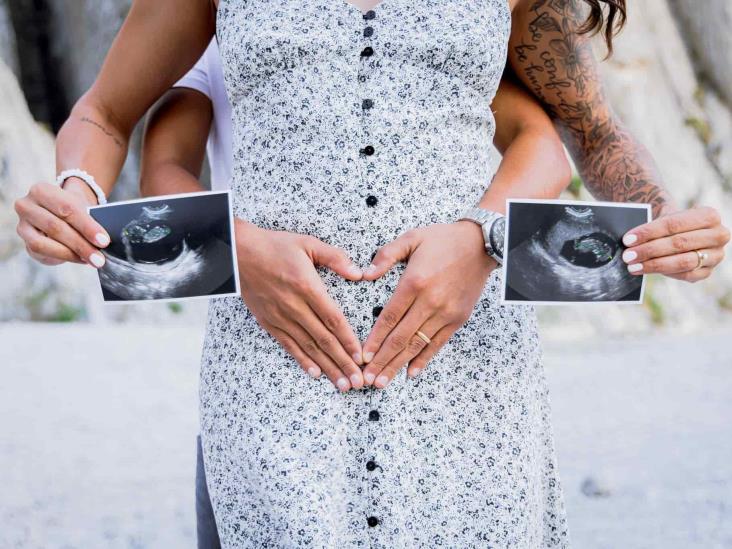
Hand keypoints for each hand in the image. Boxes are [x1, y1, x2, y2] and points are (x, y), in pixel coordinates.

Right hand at [14, 178, 110, 266]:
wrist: (63, 209)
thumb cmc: (74, 208)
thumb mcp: (83, 207)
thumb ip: (91, 220)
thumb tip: (102, 241)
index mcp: (42, 190)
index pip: (66, 208)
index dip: (87, 226)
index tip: (104, 241)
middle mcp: (26, 206)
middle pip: (55, 227)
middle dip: (80, 245)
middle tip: (99, 258)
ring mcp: (22, 225)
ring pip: (44, 244)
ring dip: (71, 254)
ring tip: (91, 260)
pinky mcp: (24, 242)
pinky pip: (42, 253)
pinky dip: (63, 257)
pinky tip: (80, 259)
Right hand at [234, 220, 365, 391]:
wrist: (237, 253)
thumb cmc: (275, 246)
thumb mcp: (308, 244)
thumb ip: (335, 258)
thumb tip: (359, 274)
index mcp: (307, 286)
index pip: (333, 319)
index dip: (348, 340)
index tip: (361, 357)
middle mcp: (294, 306)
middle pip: (323, 339)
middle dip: (343, 362)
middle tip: (358, 381)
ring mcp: (280, 316)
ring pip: (308, 347)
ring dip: (327, 367)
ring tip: (342, 384)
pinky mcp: (268, 322)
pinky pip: (288, 345)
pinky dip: (302, 360)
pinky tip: (315, 373)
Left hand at [359, 222, 495, 388]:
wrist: (480, 244)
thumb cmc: (443, 239)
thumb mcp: (411, 238)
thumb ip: (386, 255)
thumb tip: (365, 274)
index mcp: (414, 282)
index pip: (389, 317)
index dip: (374, 340)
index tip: (363, 356)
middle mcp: (430, 301)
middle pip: (401, 337)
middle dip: (382, 360)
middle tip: (368, 379)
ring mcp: (446, 312)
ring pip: (418, 344)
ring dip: (399, 365)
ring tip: (384, 381)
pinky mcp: (458, 318)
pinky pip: (438, 343)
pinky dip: (425, 359)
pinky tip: (411, 372)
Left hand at [621, 206, 729, 281]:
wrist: (682, 233)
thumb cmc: (671, 224)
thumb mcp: (665, 217)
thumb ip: (653, 225)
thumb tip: (629, 239)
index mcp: (709, 215)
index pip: (674, 224)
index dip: (649, 232)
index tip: (628, 239)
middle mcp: (718, 235)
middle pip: (679, 243)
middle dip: (649, 250)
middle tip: (627, 255)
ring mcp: (716, 255)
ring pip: (683, 262)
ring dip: (654, 265)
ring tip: (632, 266)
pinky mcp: (707, 271)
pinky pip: (686, 275)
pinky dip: (664, 273)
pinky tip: (646, 270)